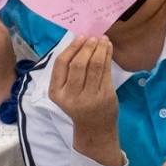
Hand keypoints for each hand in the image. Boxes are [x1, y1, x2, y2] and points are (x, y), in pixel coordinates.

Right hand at [49, 37, 120, 165]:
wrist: (94, 128)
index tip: (80, 37)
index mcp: (57, 93)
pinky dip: (108, 56)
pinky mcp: (105, 96)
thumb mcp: (66, 91)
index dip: (72, 48)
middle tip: (93, 37)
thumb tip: (80, 41)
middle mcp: (71, 96)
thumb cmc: (79, 104)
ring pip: (95, 66)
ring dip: (100, 49)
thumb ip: (69, 70)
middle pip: (79, 64)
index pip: (62, 64)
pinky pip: (106, 71)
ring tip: (102, 40)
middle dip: (87, 47)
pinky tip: (108, 48)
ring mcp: (89, 97)